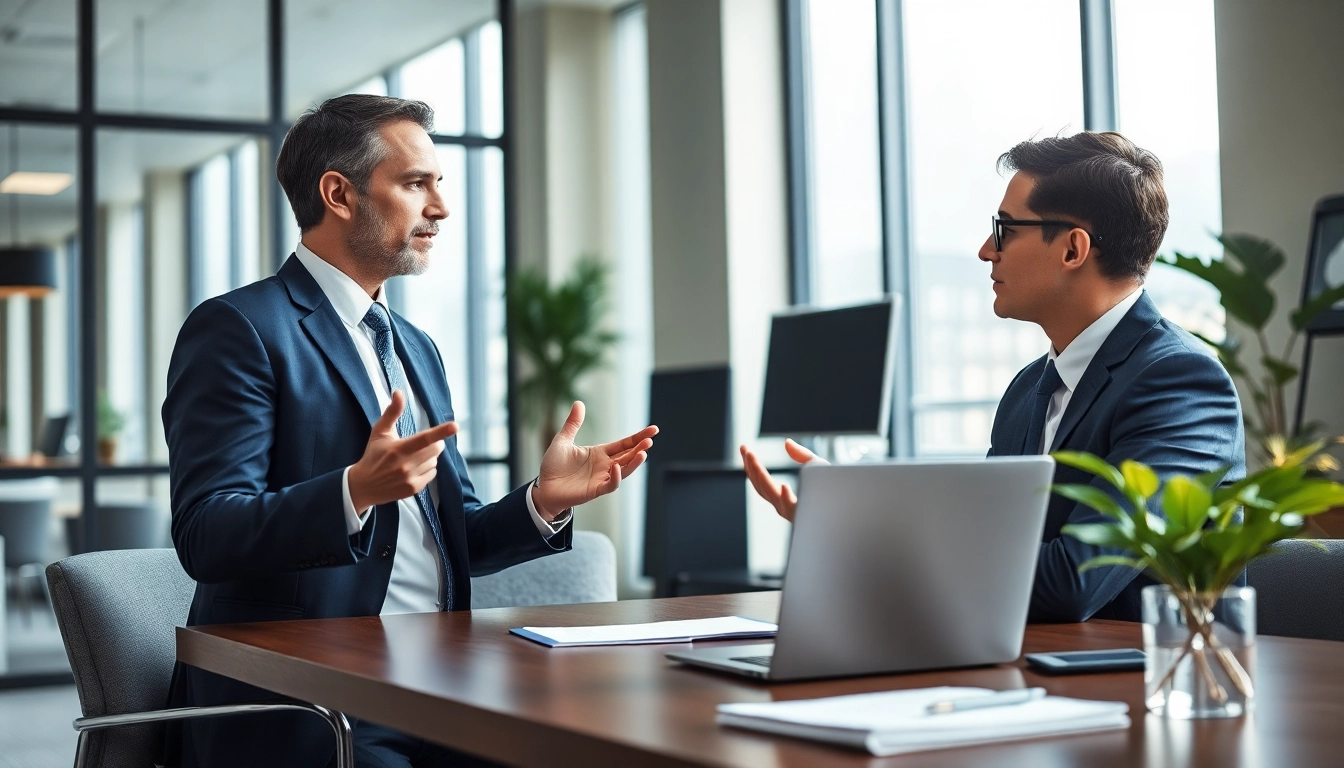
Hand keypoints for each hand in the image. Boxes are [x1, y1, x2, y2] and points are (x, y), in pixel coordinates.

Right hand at [348, 391, 458, 511]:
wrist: (363, 485)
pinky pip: (432, 474)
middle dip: (434, 443)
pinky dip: (427, 469)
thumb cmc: (373, 455)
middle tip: (422, 443)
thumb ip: (392, 412)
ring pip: (434, 462)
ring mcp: (410, 479)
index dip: (441, 431)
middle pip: (436, 449)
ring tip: (413, 458)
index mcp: (398, 449)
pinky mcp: (413, 489)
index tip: (455, 426)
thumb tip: (399, 392)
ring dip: (429, 457)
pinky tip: (413, 469)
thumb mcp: (380, 432)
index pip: (424, 439)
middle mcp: (405, 465)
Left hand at [533, 401, 657, 520]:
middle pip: (628, 455)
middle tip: (651, 439)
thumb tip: (579, 402)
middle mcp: (604, 465)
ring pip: (624, 470)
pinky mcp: (595, 490)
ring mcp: (601, 478)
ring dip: (634, 462)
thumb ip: (573, 423)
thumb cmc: (553, 466)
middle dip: (640, 448)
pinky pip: (610, 484)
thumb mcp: (563, 440)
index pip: (624, 444)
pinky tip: (617, 468)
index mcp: (599, 453)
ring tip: (643, 453)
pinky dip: (615, 478)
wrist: (543, 488)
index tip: (653, 430)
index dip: (638, 437)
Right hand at [740, 438, 827, 522]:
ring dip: (760, 476)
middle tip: (744, 449)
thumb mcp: (817, 466)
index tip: (745, 449)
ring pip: (773, 496)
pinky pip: (796, 511)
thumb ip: (802, 456)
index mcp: (785, 498)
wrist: (852, 507)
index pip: (762, 483)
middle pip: (762, 488)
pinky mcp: (808, 517)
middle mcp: (786, 507)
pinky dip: (788, 499)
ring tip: (752, 458)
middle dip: (751, 468)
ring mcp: (795, 513)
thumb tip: (786, 442)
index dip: (751, 466)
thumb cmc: (835, 489)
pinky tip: (784, 486)